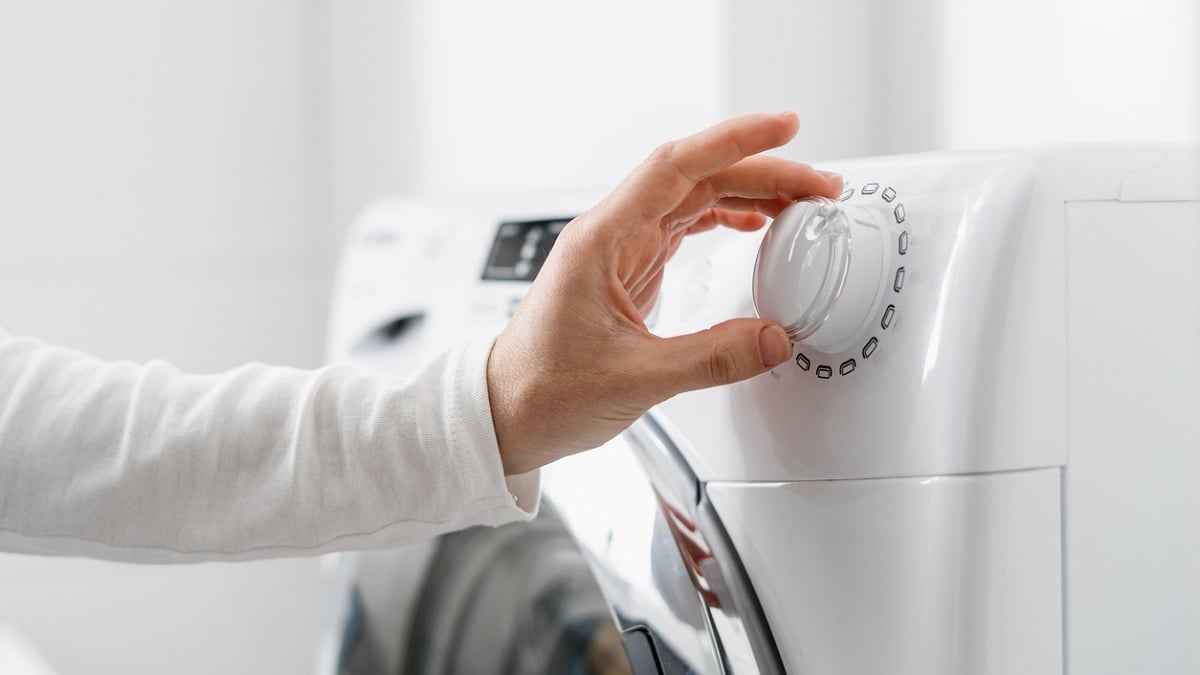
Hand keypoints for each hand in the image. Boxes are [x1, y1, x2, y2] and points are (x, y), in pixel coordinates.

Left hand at [487, 112, 842, 473]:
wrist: (505, 413)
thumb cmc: (541, 389)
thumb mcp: (635, 380)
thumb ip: (711, 360)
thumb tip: (773, 340)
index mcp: (601, 241)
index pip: (675, 167)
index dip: (735, 141)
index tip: (784, 128)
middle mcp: (610, 236)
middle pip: (695, 178)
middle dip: (761, 171)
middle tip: (818, 184)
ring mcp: (619, 251)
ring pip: (692, 200)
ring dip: (747, 193)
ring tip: (799, 200)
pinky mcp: (628, 273)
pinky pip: (683, 228)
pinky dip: (723, 219)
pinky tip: (751, 223)